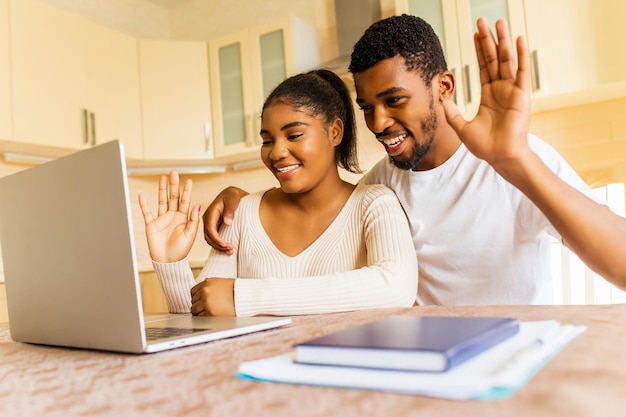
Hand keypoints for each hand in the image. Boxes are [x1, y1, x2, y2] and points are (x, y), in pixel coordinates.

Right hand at [138, 171, 200, 262]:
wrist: (168, 262)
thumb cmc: (181, 250)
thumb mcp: (190, 235)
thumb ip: (193, 220)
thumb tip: (197, 205)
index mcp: (183, 218)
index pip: (185, 201)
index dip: (186, 191)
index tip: (188, 180)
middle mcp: (172, 216)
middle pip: (173, 197)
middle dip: (173, 185)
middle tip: (173, 173)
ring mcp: (162, 219)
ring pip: (162, 201)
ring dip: (162, 190)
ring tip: (162, 178)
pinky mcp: (152, 225)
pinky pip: (147, 213)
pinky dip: (144, 205)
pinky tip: (142, 195)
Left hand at [190, 278, 235, 315]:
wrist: (246, 297)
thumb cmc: (236, 291)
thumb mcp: (221, 283)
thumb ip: (209, 287)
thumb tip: (199, 293)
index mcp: (207, 283)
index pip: (193, 292)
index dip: (197, 297)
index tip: (201, 301)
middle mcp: (205, 291)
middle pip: (193, 301)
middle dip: (199, 305)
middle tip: (208, 307)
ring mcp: (207, 302)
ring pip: (195, 310)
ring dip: (201, 312)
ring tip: (211, 311)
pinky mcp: (210, 313)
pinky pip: (201, 317)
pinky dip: (205, 317)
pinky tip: (214, 314)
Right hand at [202, 186, 248, 253]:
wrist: (233, 194)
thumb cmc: (233, 195)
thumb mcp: (233, 199)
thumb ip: (230, 210)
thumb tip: (227, 222)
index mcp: (211, 212)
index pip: (210, 228)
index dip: (216, 238)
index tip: (225, 244)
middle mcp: (208, 218)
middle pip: (209, 236)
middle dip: (218, 245)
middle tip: (231, 249)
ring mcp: (210, 223)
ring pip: (210, 239)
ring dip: (219, 247)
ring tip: (230, 251)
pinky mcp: (214, 226)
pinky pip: (214, 238)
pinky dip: (220, 244)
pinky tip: (228, 248)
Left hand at [442, 17, 530, 177]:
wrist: (500, 156)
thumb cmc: (485, 146)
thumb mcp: (461, 126)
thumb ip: (451, 112)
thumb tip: (439, 99)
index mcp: (489, 94)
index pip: (483, 66)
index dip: (479, 49)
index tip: (474, 33)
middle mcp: (501, 89)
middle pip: (493, 58)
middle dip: (488, 39)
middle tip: (483, 20)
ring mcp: (512, 90)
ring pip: (507, 60)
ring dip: (504, 40)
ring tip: (499, 22)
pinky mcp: (522, 95)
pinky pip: (522, 71)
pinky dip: (521, 55)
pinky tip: (518, 39)